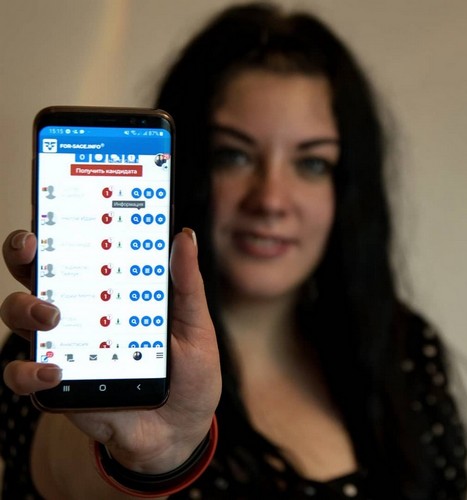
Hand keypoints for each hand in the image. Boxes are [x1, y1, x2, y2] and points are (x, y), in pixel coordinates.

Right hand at [1, 229, 221, 473]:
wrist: (178, 429)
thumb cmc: (188, 372)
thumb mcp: (194, 325)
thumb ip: (186, 285)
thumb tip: (185, 236)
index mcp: (114, 291)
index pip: (82, 250)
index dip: (65, 225)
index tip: (58, 201)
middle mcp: (82, 312)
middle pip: (38, 274)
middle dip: (26, 253)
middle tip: (33, 246)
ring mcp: (65, 346)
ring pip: (18, 314)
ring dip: (24, 307)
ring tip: (51, 314)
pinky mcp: (56, 385)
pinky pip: (23, 374)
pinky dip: (30, 370)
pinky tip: (55, 371)